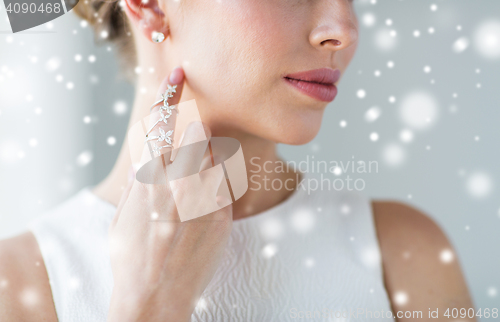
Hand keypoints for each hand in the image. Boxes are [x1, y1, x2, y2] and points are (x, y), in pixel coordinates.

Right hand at [107, 67, 232, 321]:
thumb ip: (139, 173)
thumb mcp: (123, 210)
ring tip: (188, 189)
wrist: (157, 294)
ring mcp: (204, 196)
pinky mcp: (223, 212)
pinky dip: (212, 183)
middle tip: (189, 140)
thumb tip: (149, 144)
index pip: (162, 122)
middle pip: (196, 131)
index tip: (179, 74)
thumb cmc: (131, 254)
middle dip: (193, 130)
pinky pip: (222, 181)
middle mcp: (179, 181)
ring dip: (203, 160)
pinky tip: (197, 205)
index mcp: (148, 178)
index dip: (171, 93)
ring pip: (213, 155)